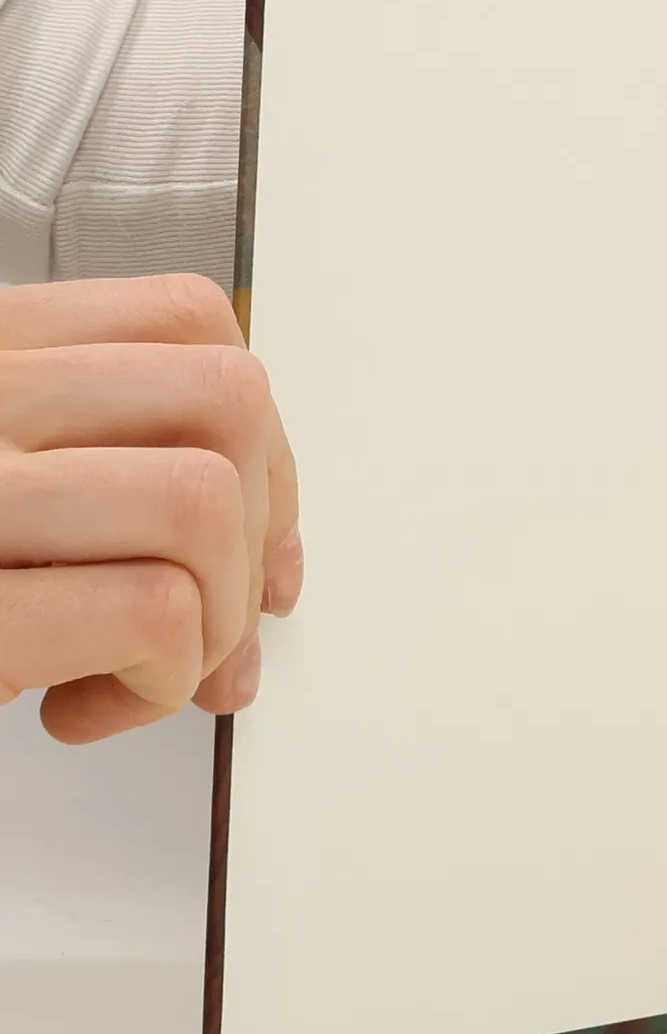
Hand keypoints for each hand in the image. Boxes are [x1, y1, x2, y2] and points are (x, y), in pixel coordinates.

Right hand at [0, 275, 301, 743]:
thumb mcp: (7, 491)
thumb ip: (115, 479)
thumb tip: (272, 563)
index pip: (188, 322)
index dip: (262, 439)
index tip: (260, 539)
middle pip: (224, 401)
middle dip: (258, 531)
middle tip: (210, 625)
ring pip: (200, 502)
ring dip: (213, 619)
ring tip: (140, 672)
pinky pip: (154, 610)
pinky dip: (158, 682)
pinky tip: (78, 711)